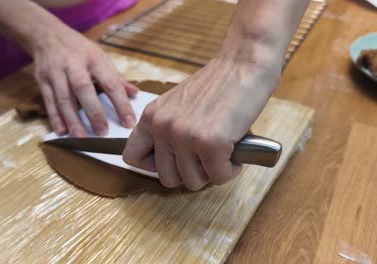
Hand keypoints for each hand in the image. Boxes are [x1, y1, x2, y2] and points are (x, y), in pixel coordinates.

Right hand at [30, 23, 137, 135]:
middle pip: (83, 89)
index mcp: (94, 58)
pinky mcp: (42, 80)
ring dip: (72, 119)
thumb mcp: (100, 57)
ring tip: (81, 136)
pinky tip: (62, 131)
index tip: (129, 122)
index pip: (110, 82)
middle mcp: (73, 64)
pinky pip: (49, 101)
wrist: (47, 35)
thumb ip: (116, 77)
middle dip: (94, 112)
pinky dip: (55, 118)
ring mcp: (55, 72)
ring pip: (63, 98)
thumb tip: (135, 94)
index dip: (121, 103)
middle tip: (103, 132)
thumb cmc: (79, 49)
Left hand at [123, 57, 280, 189]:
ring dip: (211, 171)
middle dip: (190, 173)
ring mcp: (185, 136)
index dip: (154, 166)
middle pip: (168, 178)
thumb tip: (171, 162)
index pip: (132, 157)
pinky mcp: (210, 144)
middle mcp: (163, 127)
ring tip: (222, 150)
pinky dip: (231, 169)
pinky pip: (219, 177)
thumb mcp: (178, 104)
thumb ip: (168, 129)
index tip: (174, 160)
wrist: (244, 63)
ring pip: (194, 182)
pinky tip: (234, 150)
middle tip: (205, 157)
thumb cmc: (218, 84)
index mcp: (151, 116)